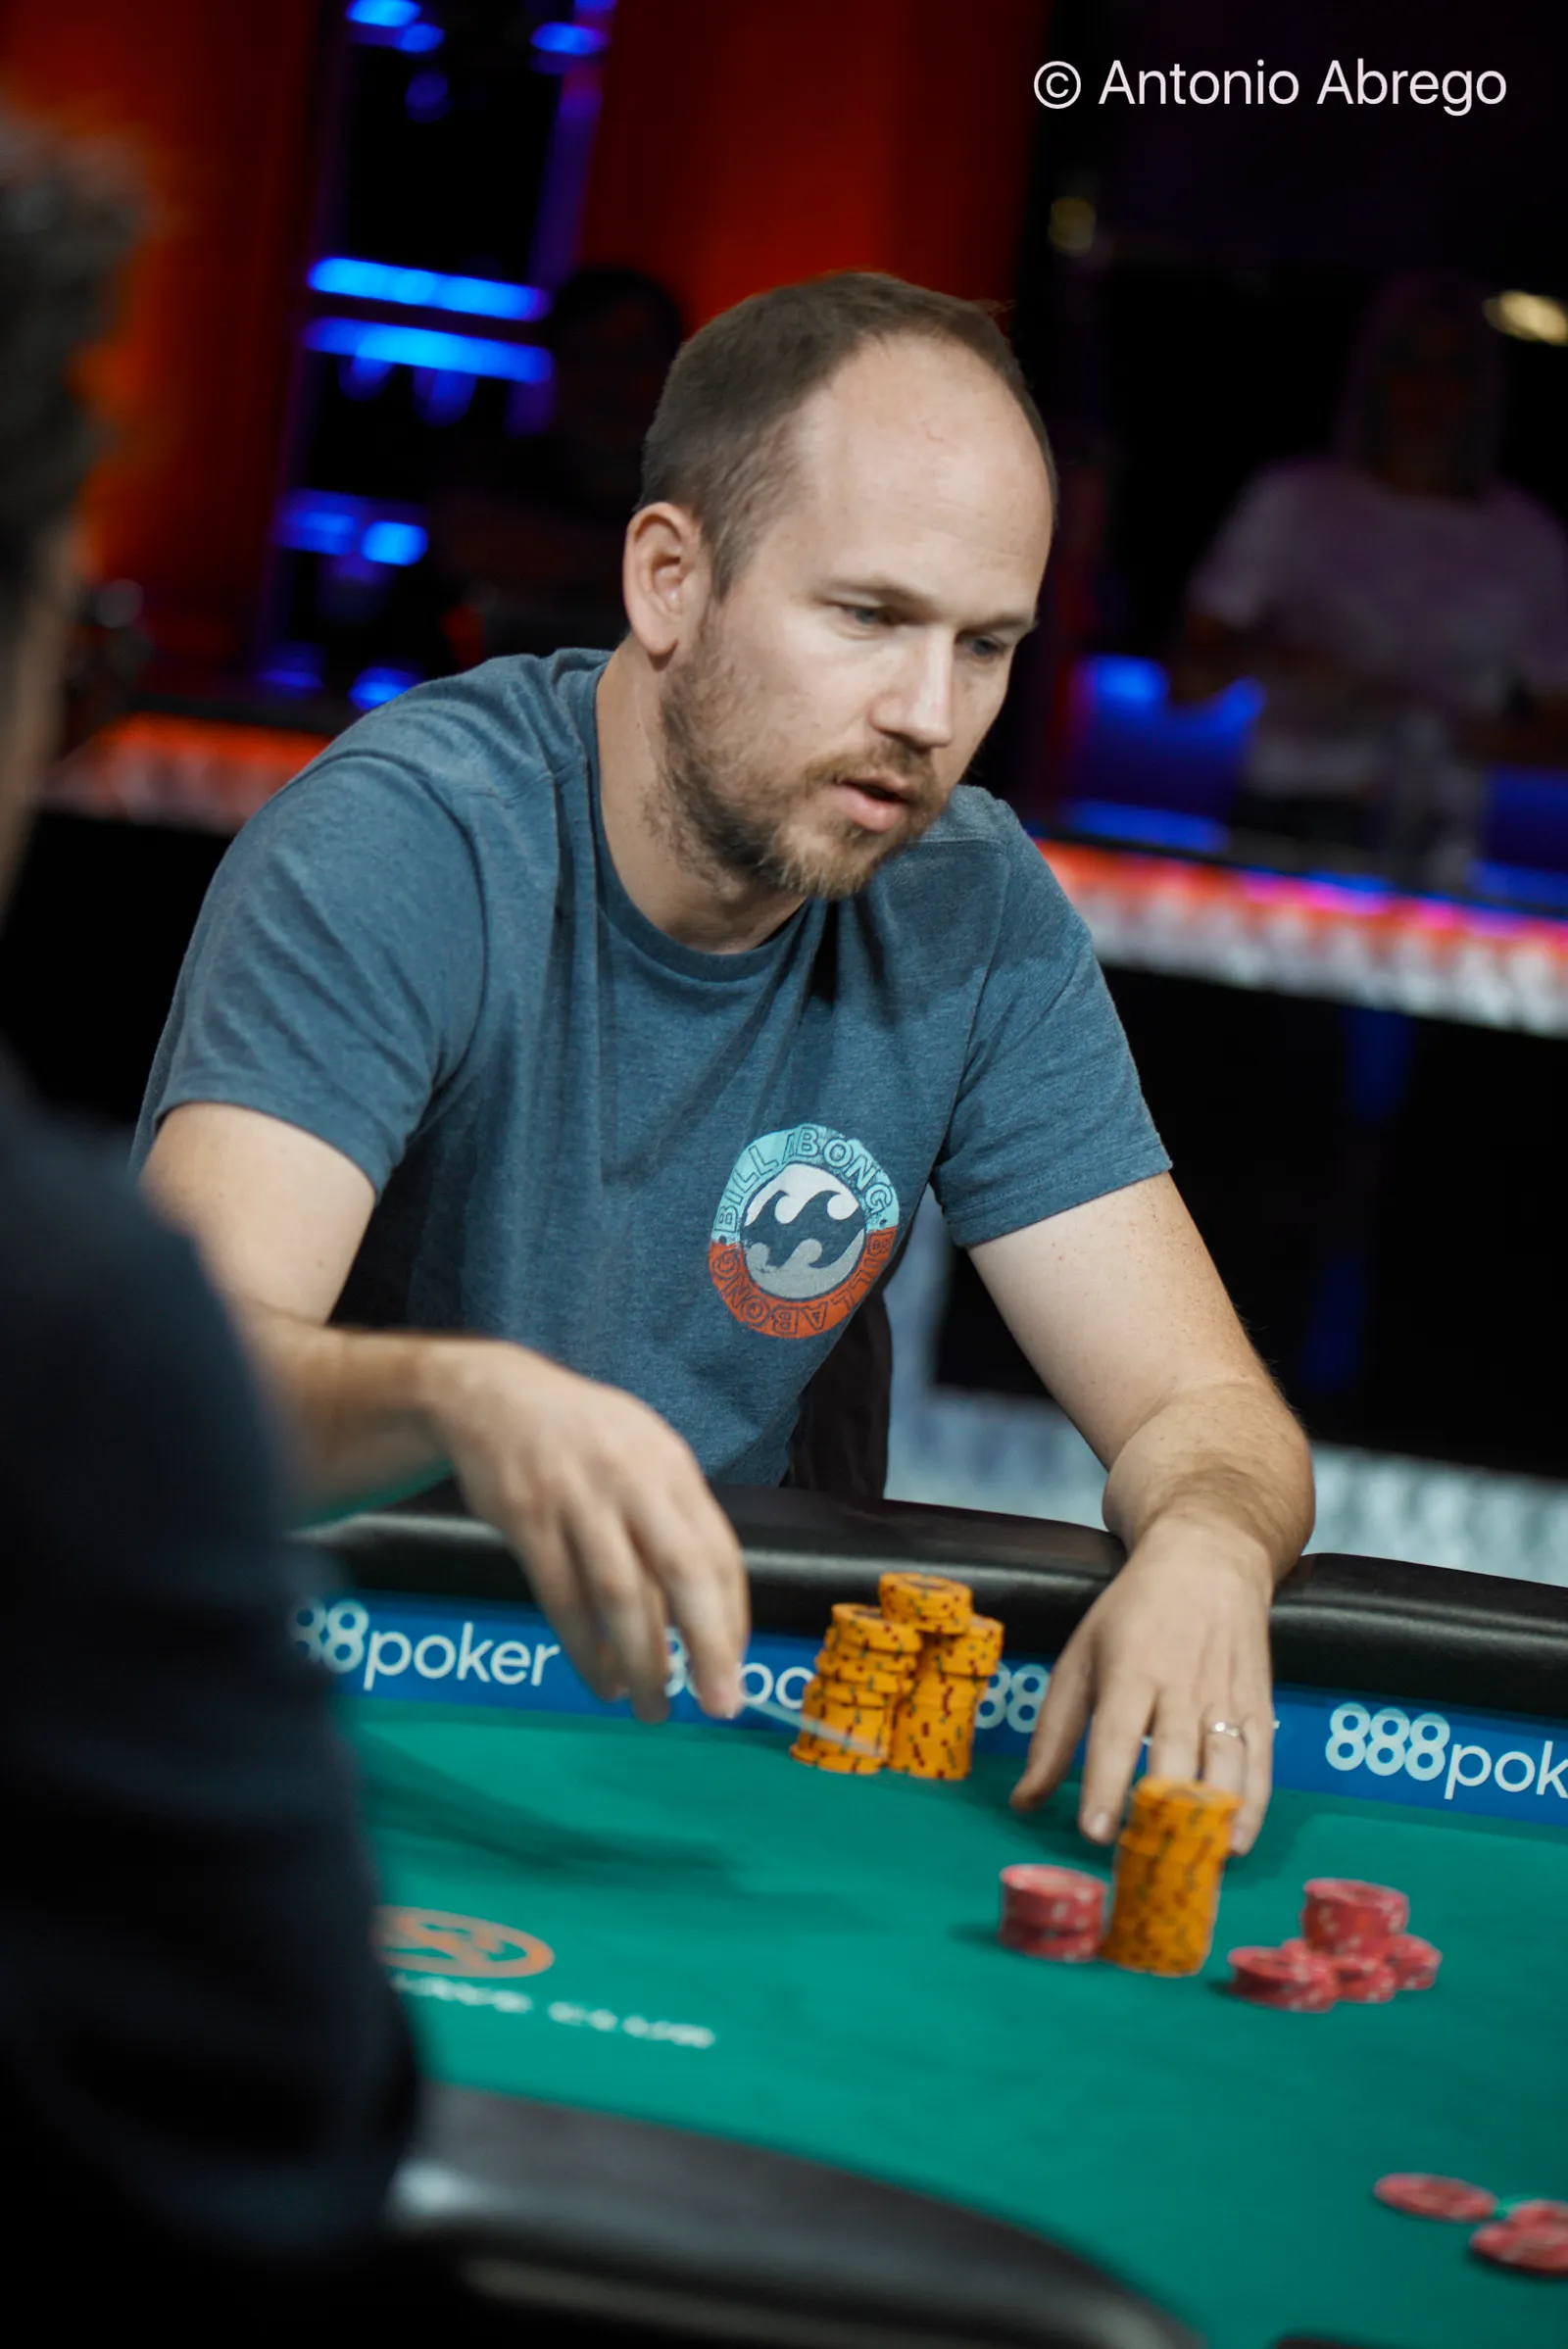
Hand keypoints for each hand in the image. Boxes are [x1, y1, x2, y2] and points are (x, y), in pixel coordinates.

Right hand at [428, 1341, 747, 1724]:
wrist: (491, 1396)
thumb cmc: (584, 1438)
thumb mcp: (644, 1453)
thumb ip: (676, 1517)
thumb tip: (713, 1609)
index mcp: (672, 1466)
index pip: (718, 1551)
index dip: (731, 1616)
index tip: (735, 1668)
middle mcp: (632, 1480)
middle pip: (680, 1571)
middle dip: (707, 1644)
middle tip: (721, 1705)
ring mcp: (577, 1499)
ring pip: (618, 1595)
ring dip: (641, 1661)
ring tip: (652, 1707)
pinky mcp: (527, 1520)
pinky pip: (561, 1599)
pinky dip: (584, 1649)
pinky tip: (600, 1680)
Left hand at [1010, 1526, 1274, 1854]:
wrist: (1209, 1561)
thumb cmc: (1132, 1614)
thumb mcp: (1079, 1658)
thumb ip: (1053, 1733)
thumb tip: (1024, 1802)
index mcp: (1129, 1668)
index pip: (1116, 1734)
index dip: (1105, 1783)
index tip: (1095, 1831)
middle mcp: (1180, 1685)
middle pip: (1173, 1757)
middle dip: (1158, 1813)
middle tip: (1141, 1865)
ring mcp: (1225, 1698)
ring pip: (1224, 1767)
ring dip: (1209, 1821)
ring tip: (1188, 1867)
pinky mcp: (1258, 1707)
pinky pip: (1260, 1766)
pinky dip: (1251, 1810)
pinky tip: (1232, 1845)